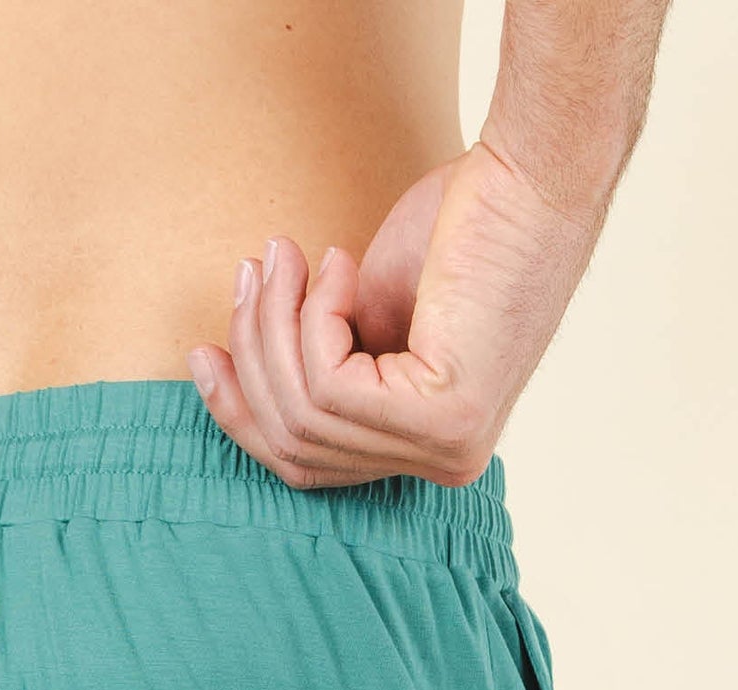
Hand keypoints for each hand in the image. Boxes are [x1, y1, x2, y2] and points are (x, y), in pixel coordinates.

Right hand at [187, 141, 602, 489]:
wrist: (534, 177)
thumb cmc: (460, 229)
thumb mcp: (369, 313)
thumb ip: (321, 362)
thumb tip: (239, 373)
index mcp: (430, 450)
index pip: (308, 462)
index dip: (243, 413)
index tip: (204, 352)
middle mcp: (445, 464)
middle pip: (296, 445)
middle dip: (254, 356)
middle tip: (253, 270)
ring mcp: (448, 449)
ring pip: (306, 415)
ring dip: (278, 324)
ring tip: (287, 254)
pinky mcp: (447, 419)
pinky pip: (331, 387)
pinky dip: (318, 317)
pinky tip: (342, 265)